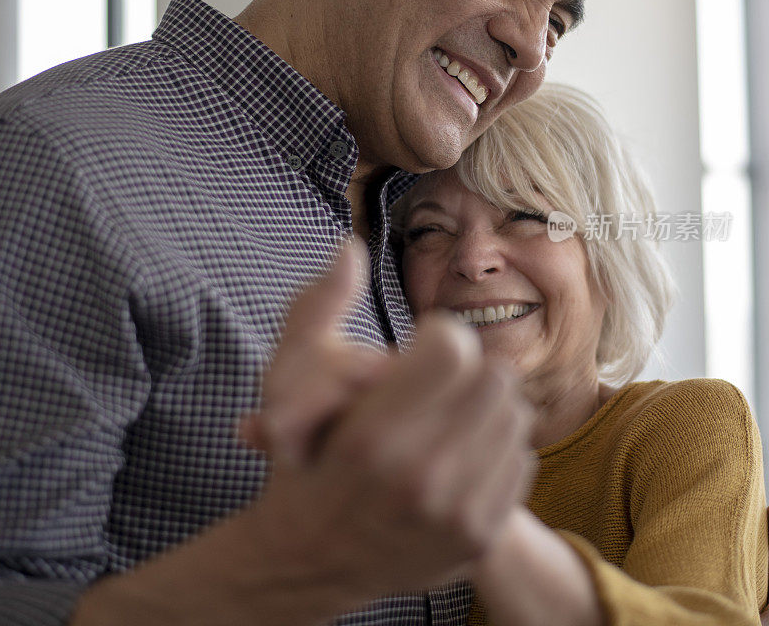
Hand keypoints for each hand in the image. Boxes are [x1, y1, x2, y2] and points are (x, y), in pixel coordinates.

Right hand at [71, 242, 534, 625]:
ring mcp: (455, 513)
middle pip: (492, 374)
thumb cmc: (301, 462)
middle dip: (466, 367)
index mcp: (370, 435)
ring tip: (446, 415)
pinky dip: (496, 445)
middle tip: (437, 379)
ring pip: (514, 412)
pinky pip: (522, 456)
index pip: (454, 346)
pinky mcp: (480, 535)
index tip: (422, 347)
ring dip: (484, 403)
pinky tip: (460, 452)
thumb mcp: (286, 379)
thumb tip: (350, 246)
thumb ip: (317, 305)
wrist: (311, 562)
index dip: (439, 336)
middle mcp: (418, 478)